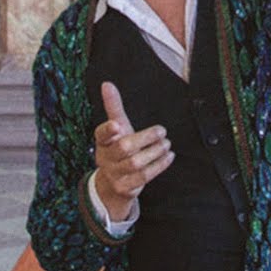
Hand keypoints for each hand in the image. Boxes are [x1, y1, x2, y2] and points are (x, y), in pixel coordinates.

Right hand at [92, 82, 174, 220]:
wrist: (113, 185)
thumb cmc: (117, 150)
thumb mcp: (116, 129)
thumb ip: (113, 107)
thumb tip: (107, 84)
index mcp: (102, 142)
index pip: (101, 134)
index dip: (108, 130)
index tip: (117, 125)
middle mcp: (105, 158)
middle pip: (124, 148)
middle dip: (145, 138)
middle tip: (162, 131)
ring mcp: (114, 174)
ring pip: (135, 163)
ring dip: (155, 152)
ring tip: (167, 144)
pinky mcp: (125, 187)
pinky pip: (144, 177)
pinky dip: (159, 166)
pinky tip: (168, 156)